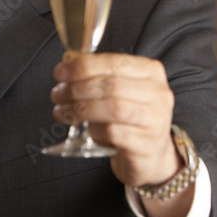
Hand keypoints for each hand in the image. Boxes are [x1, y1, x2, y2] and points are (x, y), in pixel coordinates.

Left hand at [51, 53, 193, 216]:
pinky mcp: (146, 144)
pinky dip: (94, 129)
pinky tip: (83, 129)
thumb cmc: (130, 118)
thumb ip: (96, 75)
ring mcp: (155, 119)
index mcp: (151, 72)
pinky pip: (113, 133)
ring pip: (113, 108)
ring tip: (63, 111)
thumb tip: (68, 62)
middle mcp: (158, 93)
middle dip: (78, 88)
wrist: (150, 154)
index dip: (84, 66)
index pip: (115, 63)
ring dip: (81, 108)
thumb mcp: (118, 91)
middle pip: (112, 85)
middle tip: (58, 94)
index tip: (60, 72)